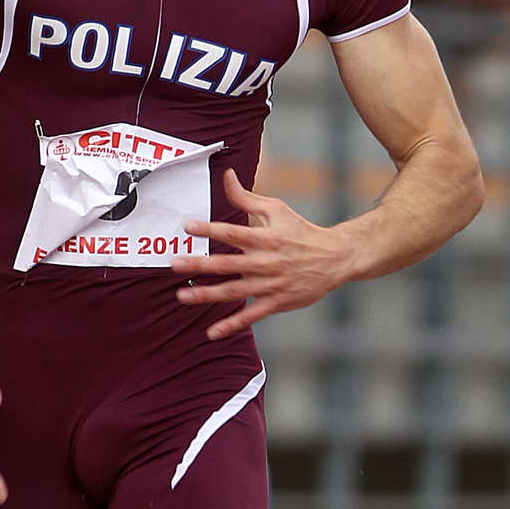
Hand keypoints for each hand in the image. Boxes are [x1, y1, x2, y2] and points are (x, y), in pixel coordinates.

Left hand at [172, 168, 352, 339]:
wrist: (335, 258)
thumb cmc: (301, 231)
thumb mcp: (277, 210)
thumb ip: (246, 198)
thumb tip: (227, 176)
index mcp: (265, 237)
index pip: (233, 232)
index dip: (210, 229)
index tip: (188, 227)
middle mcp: (266, 261)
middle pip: (228, 264)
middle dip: (200, 264)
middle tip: (174, 264)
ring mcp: (271, 284)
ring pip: (235, 291)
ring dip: (208, 294)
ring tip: (183, 295)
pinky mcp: (276, 302)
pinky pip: (251, 315)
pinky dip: (232, 325)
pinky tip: (212, 332)